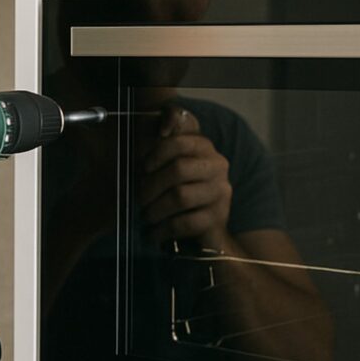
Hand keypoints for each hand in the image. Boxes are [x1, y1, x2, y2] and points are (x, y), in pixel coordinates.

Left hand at [137, 104, 231, 248]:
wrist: (206, 232)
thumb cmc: (179, 191)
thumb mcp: (168, 163)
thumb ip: (162, 142)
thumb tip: (162, 126)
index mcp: (204, 148)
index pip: (180, 141)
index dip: (156, 152)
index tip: (143, 167)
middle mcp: (217, 166)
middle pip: (179, 169)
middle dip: (151, 185)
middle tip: (139, 199)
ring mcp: (220, 193)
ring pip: (180, 197)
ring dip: (155, 209)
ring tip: (145, 216)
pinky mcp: (217, 218)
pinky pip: (184, 222)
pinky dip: (162, 230)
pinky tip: (153, 234)